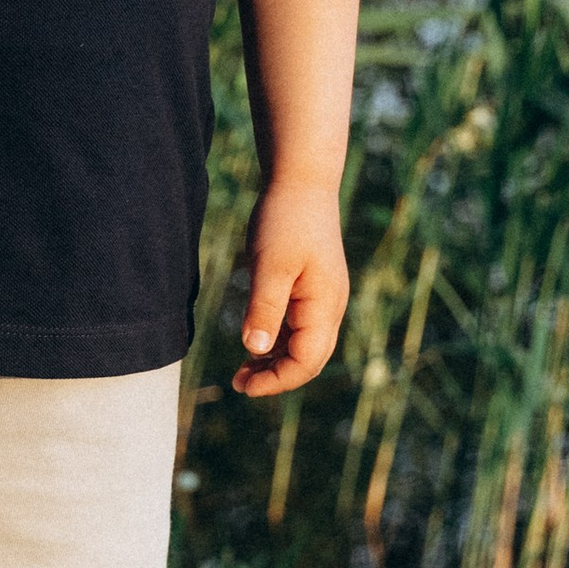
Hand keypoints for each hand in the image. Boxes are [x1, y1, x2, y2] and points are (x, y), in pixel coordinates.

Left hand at [231, 180, 349, 399]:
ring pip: (304, 345)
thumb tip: (254, 350)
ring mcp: (323, 298)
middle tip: (238, 382)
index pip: (306, 362)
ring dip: (275, 361)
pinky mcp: (312, 288)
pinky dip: (278, 340)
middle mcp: (330, 307)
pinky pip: (299, 327)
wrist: (301, 181)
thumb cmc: (285, 220)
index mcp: (325, 306)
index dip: (276, 381)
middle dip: (276, 376)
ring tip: (242, 369)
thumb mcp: (270, 266)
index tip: (243, 385)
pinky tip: (254, 342)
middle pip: (309, 360)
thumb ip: (265, 309)